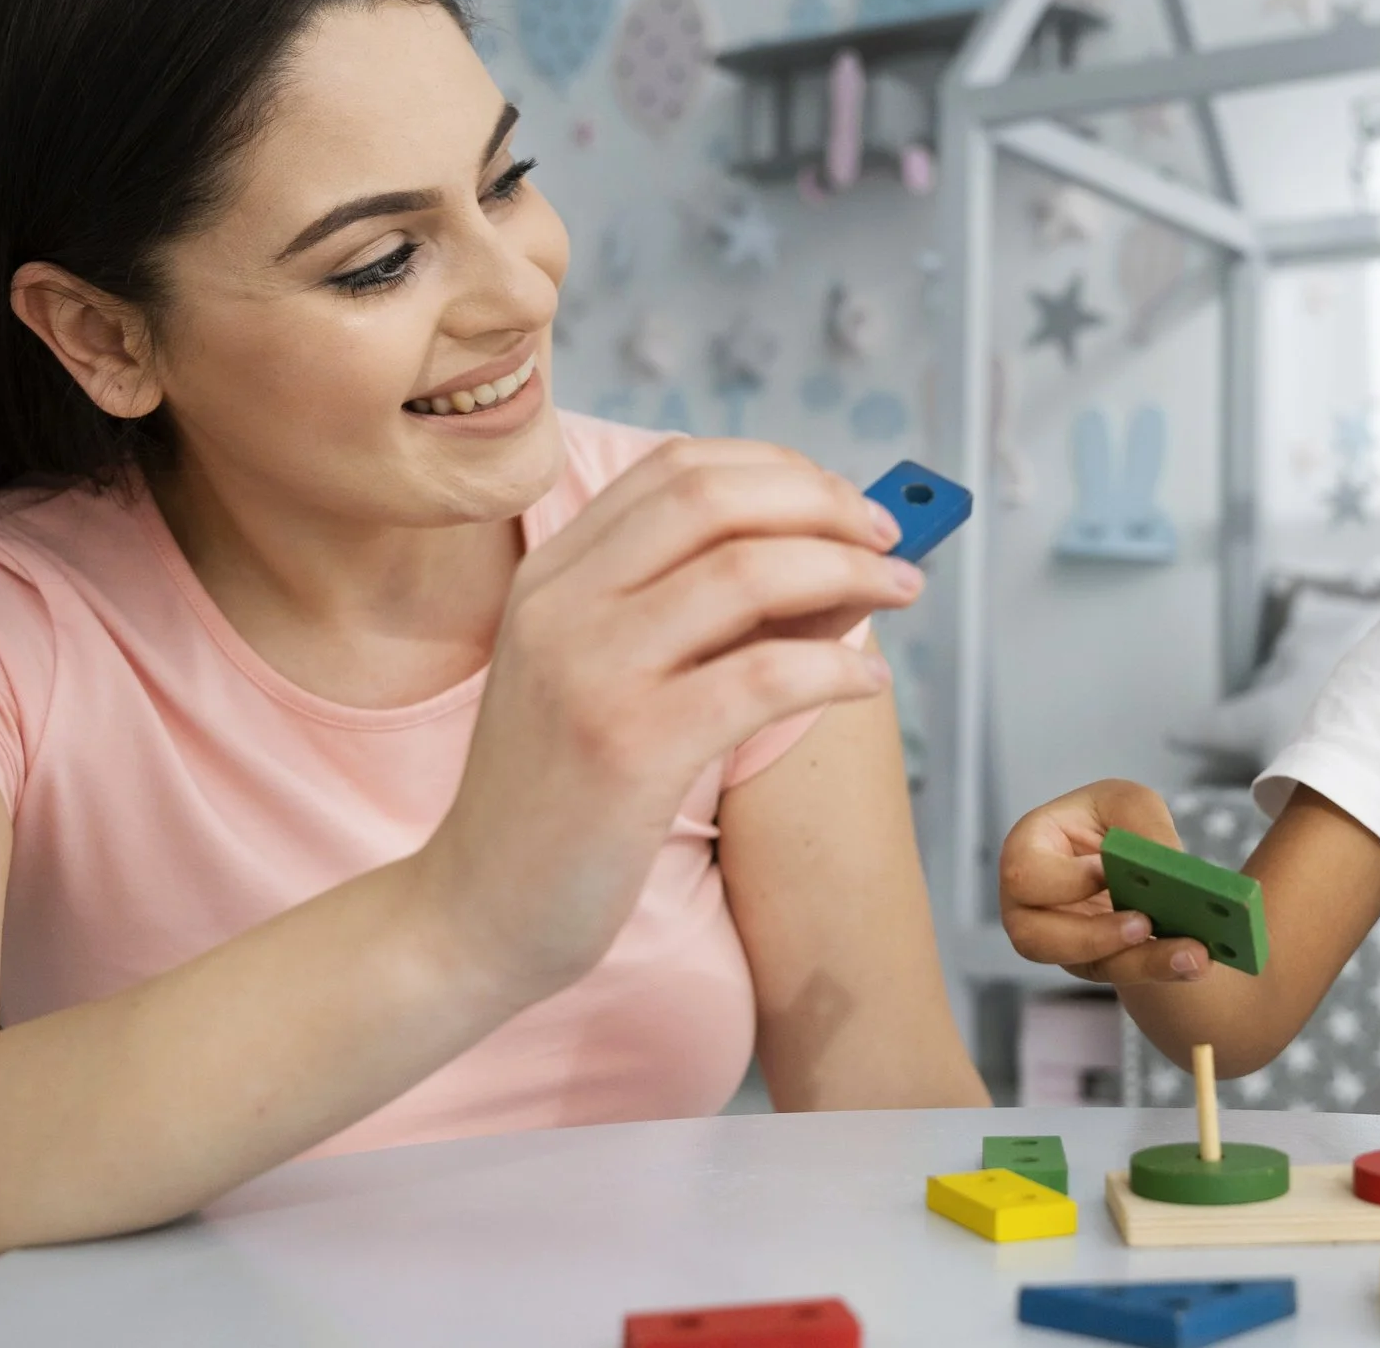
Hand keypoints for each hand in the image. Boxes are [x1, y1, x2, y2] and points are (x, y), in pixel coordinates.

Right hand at [413, 438, 919, 1004]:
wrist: (478, 911)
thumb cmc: (566, 796)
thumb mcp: (610, 676)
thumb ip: (703, 611)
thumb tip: (844, 559)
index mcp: (551, 573)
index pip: (676, 468)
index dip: (779, 469)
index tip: (843, 503)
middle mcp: (559, 604)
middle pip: (712, 499)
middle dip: (822, 505)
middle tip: (888, 542)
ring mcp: (588, 671)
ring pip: (745, 573)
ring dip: (848, 573)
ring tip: (901, 592)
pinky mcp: (627, 748)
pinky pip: (762, 677)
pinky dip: (835, 665)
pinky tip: (868, 681)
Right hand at [998, 780, 1213, 984]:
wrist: (1129, 858)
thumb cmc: (1114, 820)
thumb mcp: (1130, 805)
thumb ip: (1145, 830)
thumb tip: (1168, 867)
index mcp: (1027, 848)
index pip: (1026, 874)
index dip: (1064, 880)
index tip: (1106, 872)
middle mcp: (1029, 903)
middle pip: (1036, 938)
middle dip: (1094, 936)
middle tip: (1145, 924)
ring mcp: (1057, 940)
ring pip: (1084, 965)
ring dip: (1139, 961)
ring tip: (1192, 954)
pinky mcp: (1092, 963)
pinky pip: (1120, 972)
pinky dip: (1160, 966)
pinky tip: (1197, 960)